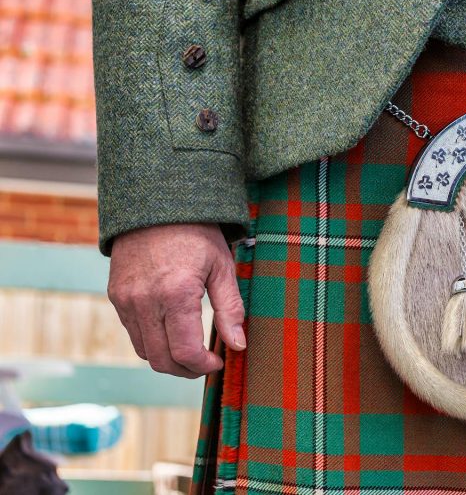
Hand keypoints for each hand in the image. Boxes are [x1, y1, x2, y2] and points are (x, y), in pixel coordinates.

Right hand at [107, 223, 246, 377]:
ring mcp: (126, 300)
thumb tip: (239, 345)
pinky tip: (172, 332)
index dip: (204, 366)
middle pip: (162, 360)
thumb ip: (230, 309)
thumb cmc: (197, 234)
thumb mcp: (223, 267)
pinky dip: (152, 341)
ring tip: (191, 351)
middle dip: (186, 370)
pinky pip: (133, 333)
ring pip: (144, 351)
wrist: (157, 205)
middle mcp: (145, 301)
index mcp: (176, 294)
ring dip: (168, 359)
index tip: (219, 362)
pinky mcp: (116, 297)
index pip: (185, 352)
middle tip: (206, 364)